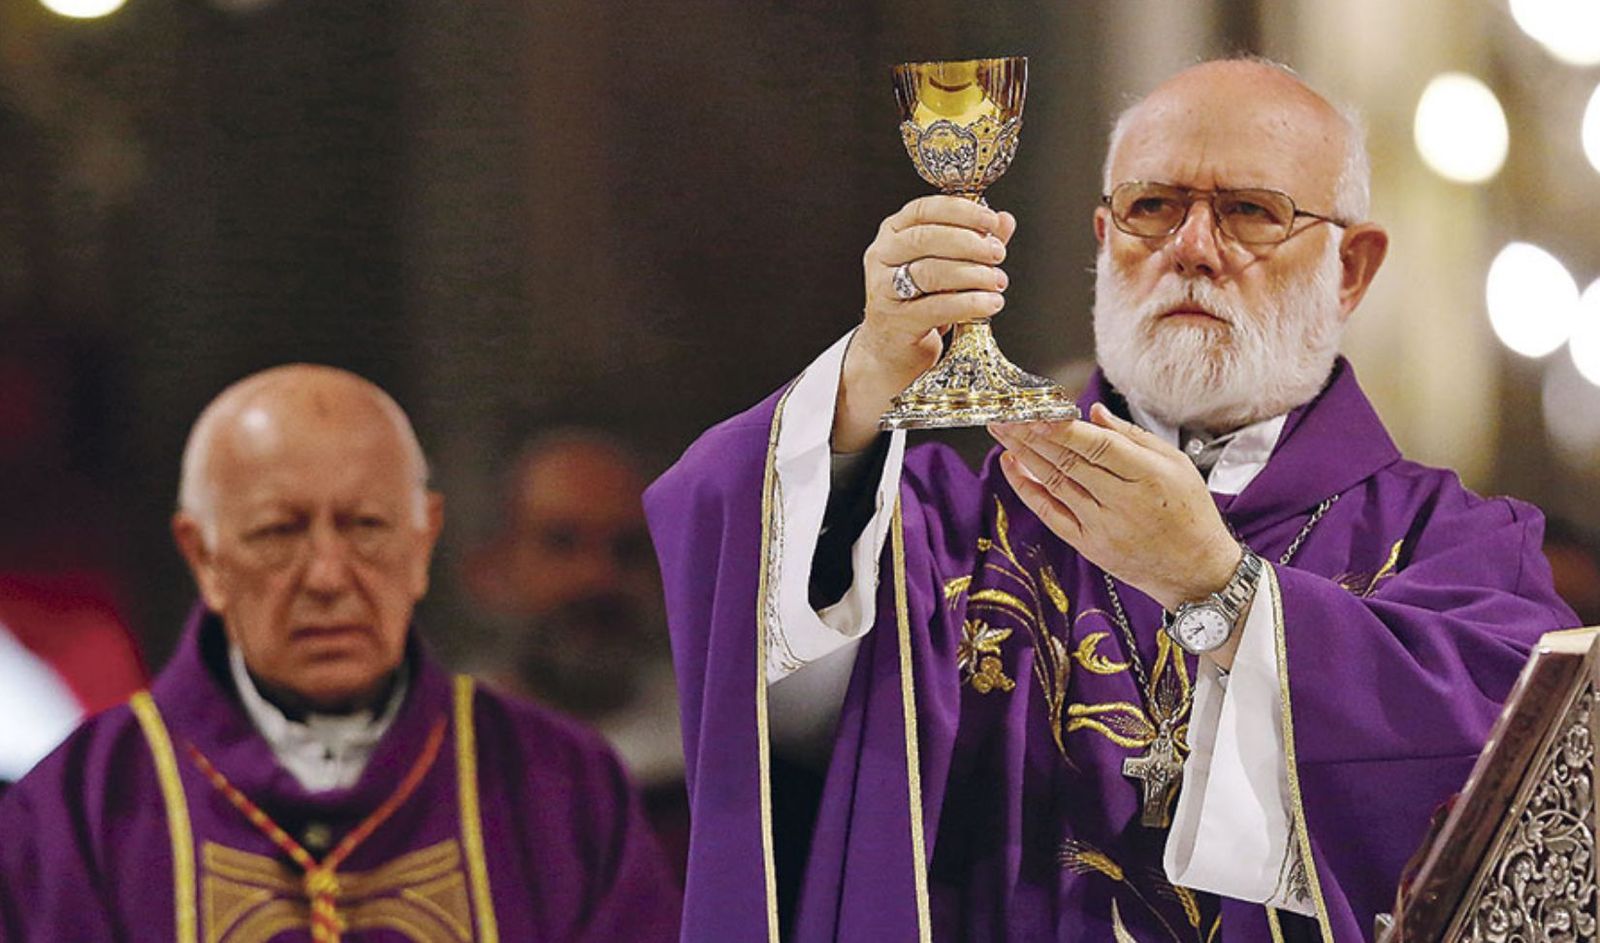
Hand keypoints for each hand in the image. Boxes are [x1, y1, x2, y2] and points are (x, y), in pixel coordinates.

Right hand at [833, 196, 1013, 452]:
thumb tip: (1006, 220)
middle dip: (970, 243)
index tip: (992, 221)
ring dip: (973, 274)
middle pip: (927, 238)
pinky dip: (969, 304)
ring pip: (931, 272)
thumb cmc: (920, 299)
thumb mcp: (947, 264)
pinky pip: (936, 307)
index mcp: (893, 232)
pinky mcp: (896, 321)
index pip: (924, 209)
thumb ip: (975, 239)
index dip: (961, 211)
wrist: (892, 348)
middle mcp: (882, 256)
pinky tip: (990, 304)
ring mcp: (884, 289)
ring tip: (997, 282)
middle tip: (998, 254)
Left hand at [989, 403, 1240, 611]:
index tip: (1036, 411)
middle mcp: (1122, 502)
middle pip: (1069, 462)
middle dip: (1032, 435)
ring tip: (1002, 431)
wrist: (1196, 571)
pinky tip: (1012, 465)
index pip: (1098, 446)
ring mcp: (1101, 526)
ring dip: (1024, 455)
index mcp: (1149, 476)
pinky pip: (1050, 513)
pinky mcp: (1087, 545)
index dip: (1063, 429)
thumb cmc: (1189, 513)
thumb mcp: (1176, 464)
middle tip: (1005, 413)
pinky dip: (1028, 488)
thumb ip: (1132, 436)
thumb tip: (1093, 413)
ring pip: (1054, 483)